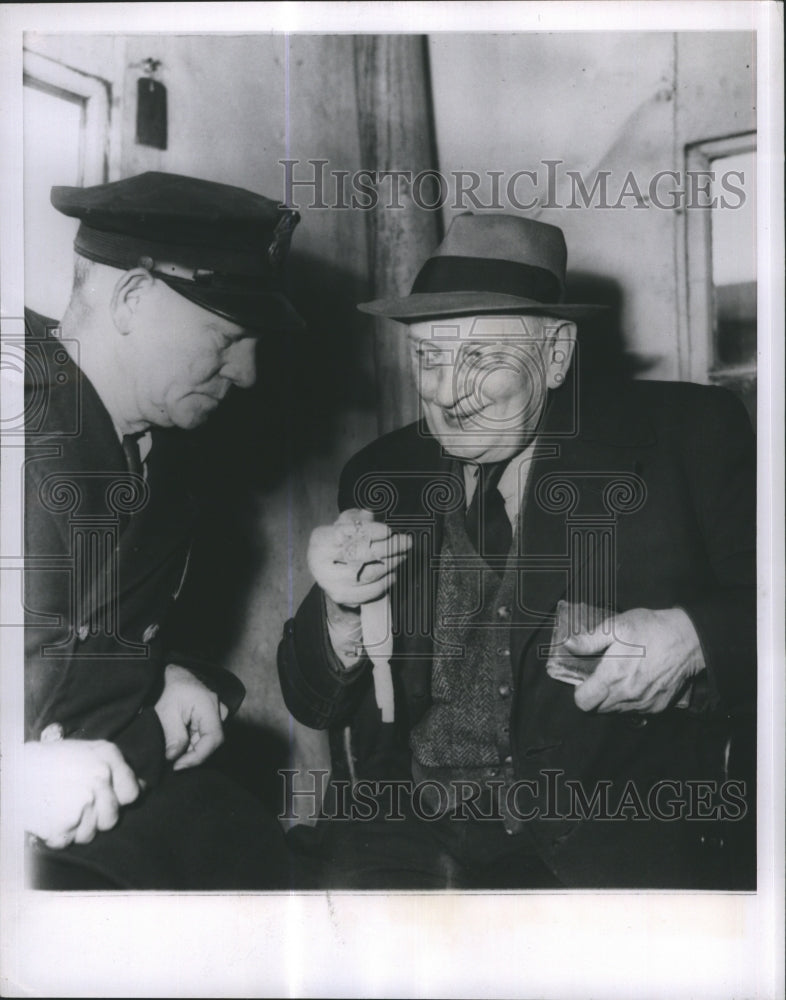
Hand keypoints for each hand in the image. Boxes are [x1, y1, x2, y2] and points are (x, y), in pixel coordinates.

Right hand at [24, 739, 139, 848]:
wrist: (14, 770)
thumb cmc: (52, 760)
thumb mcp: (90, 752)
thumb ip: (118, 770)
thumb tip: (143, 787)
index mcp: (109, 756)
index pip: (132, 794)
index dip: (120, 800)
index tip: (108, 799)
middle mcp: (100, 778)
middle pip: (112, 819)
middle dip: (96, 818)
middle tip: (77, 806)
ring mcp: (83, 802)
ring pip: (90, 834)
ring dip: (76, 829)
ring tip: (60, 810)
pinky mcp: (63, 823)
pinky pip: (67, 842)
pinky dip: (57, 836)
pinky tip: (48, 817)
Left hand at [154, 663, 228, 769]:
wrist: (173, 674)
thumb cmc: (169, 688)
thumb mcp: (166, 712)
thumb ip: (173, 736)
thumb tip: (174, 757)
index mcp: (209, 706)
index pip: (213, 739)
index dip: (197, 757)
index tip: (177, 766)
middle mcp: (219, 710)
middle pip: (210, 742)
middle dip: (191, 754)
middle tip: (170, 759)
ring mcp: (217, 713)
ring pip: (207, 740)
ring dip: (190, 748)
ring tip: (172, 747)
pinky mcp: (212, 717)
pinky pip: (205, 735)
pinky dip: (191, 742)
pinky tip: (178, 741)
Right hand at [307, 508, 411, 617]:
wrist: (329, 569)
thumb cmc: (340, 542)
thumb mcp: (345, 524)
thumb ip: (358, 518)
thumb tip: (370, 514)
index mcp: (320, 540)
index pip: (347, 534)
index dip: (369, 532)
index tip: (389, 531)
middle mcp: (320, 563)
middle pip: (360, 555)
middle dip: (387, 548)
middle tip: (406, 542)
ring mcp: (330, 583)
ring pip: (367, 574)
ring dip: (390, 564)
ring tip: (402, 556)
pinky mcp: (341, 596)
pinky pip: (369, 591)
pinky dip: (385, 583)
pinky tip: (393, 573)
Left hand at [568, 607, 704, 713]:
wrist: (689, 640)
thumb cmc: (651, 630)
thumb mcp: (617, 626)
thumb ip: (590, 639)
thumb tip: (568, 645)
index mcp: (612, 678)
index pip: (583, 703)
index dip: (580, 692)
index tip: (586, 679)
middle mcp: (626, 697)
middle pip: (598, 709)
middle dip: (596, 695)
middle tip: (603, 675)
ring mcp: (643, 705)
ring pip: (616, 712)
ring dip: (613, 699)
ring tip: (621, 677)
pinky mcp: (658, 707)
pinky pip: (636, 712)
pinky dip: (631, 702)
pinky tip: (637, 682)